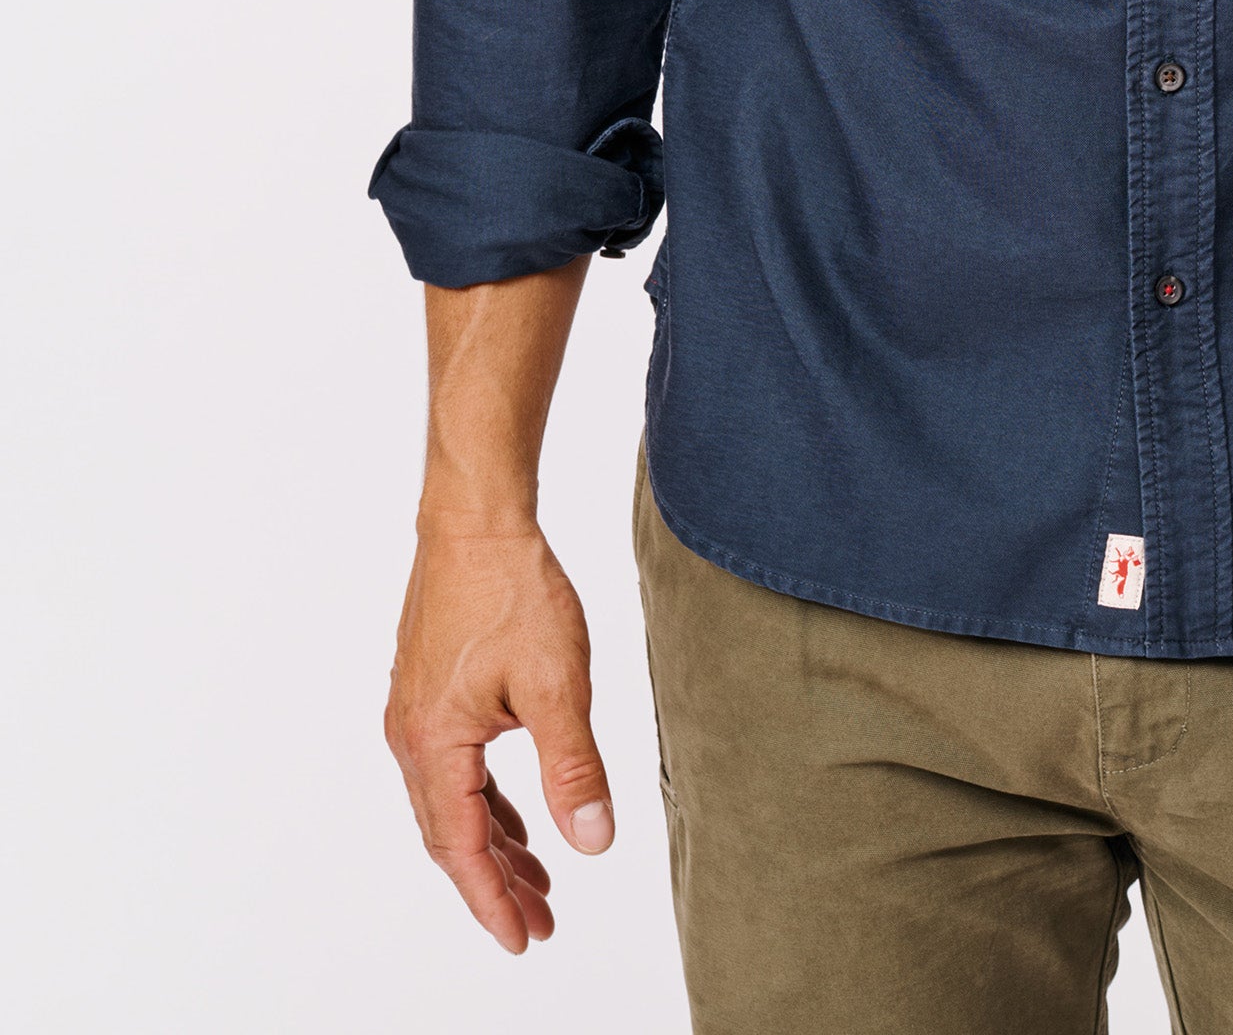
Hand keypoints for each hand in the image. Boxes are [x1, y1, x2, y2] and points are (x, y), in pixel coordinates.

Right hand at [385, 520, 614, 952]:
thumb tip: (593, 843)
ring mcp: (416, 713)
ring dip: (493, 844)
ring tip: (537, 881)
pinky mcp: (430, 691)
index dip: (493, 900)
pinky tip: (517, 817)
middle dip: (496, 883)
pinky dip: (486, 803)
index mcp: (434, 743)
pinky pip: (455, 770)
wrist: (476, 519)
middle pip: (451, 835)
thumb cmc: (513, 590)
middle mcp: (412, 736)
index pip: (461, 847)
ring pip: (453, 803)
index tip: (525, 939)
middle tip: (541, 923)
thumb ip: (574, 769)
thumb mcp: (557, 685)